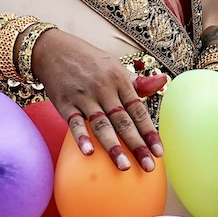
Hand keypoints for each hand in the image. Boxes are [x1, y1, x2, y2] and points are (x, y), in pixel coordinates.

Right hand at [30, 28, 165, 171]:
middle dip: (137, 145)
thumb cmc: (89, 61)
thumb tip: (163, 82)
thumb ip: (137, 82)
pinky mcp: (65, 103)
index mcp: (119, 80)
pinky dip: (81, 137)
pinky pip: (74, 122)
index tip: (159, 152)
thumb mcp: (115, 67)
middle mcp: (104, 89)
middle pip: (123, 121)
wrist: (54, 50)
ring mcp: (84, 97)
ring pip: (101, 124)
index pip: (138, 111)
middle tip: (148, 166)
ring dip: (113, 146)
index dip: (149, 132)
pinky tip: (89, 152)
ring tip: (124, 166)